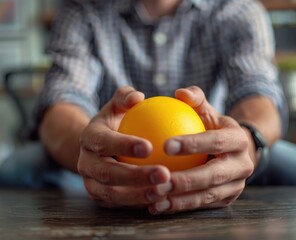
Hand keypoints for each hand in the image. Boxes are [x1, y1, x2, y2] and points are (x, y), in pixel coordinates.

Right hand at [77, 86, 171, 208]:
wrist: (98, 147)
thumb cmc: (115, 122)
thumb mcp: (117, 106)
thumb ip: (125, 97)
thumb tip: (138, 96)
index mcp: (90, 138)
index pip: (104, 141)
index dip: (124, 145)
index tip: (150, 147)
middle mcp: (86, 163)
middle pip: (107, 173)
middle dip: (135, 176)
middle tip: (164, 174)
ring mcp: (91, 182)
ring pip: (111, 194)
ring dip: (138, 195)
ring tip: (164, 191)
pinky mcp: (100, 197)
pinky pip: (119, 204)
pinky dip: (138, 203)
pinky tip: (161, 199)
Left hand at [148, 86, 253, 213]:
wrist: (233, 151)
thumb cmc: (212, 127)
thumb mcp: (207, 110)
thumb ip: (195, 99)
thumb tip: (180, 93)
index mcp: (238, 139)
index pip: (216, 141)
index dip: (193, 143)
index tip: (165, 145)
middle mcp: (243, 165)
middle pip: (213, 175)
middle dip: (185, 180)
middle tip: (158, 179)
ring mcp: (237, 185)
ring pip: (207, 196)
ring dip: (179, 199)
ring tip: (154, 197)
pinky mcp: (227, 200)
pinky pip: (202, 206)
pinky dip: (179, 207)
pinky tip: (156, 206)